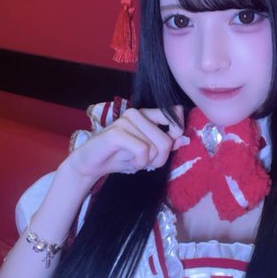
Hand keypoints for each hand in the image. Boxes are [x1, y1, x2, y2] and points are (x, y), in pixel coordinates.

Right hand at [63, 106, 187, 184]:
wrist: (91, 164)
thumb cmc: (121, 156)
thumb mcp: (148, 152)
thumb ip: (166, 143)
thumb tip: (185, 139)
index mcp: (146, 114)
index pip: (173, 113)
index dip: (177, 132)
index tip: (166, 148)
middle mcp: (136, 113)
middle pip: (167, 141)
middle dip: (159, 159)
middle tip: (145, 162)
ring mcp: (126, 121)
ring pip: (155, 147)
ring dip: (147, 162)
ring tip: (134, 161)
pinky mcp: (117, 132)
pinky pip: (142, 151)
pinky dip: (139, 163)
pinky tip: (129, 162)